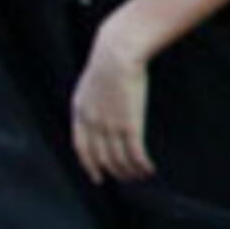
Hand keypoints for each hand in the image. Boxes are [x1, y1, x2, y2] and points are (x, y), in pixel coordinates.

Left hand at [72, 17, 155, 182]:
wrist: (118, 51)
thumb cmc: (113, 54)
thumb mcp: (95, 75)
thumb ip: (96, 91)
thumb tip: (107, 95)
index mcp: (80, 110)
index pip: (82, 147)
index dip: (89, 165)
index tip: (98, 176)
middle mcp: (92, 122)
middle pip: (101, 157)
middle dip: (113, 171)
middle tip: (124, 178)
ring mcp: (109, 125)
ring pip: (118, 159)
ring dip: (129, 171)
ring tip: (140, 175)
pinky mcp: (128, 124)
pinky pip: (134, 152)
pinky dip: (141, 164)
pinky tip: (149, 168)